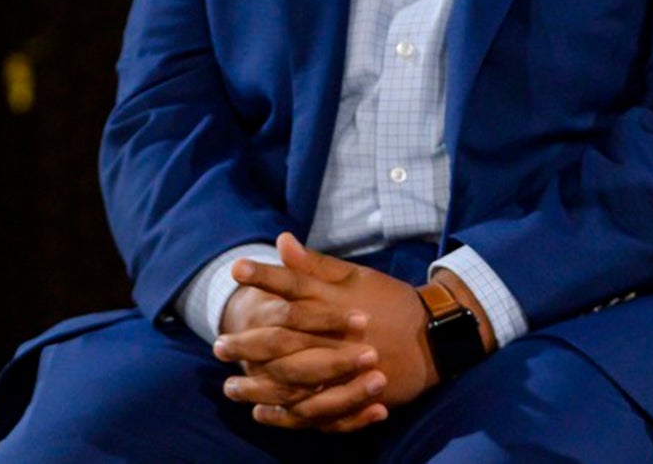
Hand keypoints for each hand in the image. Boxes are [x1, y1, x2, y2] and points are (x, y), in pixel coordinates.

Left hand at [216, 233, 436, 430]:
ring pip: (294, 379)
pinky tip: (261, 412)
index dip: (267, 276)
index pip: (298, 284)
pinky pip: (314, 409)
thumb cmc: (391, 303)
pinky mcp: (354, 394)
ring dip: (259, 383)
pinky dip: (285, 412)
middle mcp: (338, 334)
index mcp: (339, 301)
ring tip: (231, 385)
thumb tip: (281, 240)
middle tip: (217, 344)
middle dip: (249, 340)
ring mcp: (345, 367)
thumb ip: (317, 265)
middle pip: (286, 337)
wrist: (435, 338)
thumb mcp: (357, 278)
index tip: (236, 268)